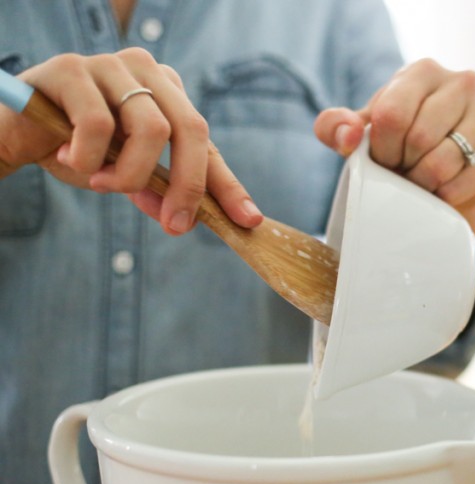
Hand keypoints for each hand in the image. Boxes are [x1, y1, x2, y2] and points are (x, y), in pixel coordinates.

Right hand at [0, 49, 261, 234]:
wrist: (11, 132)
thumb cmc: (73, 149)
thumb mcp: (123, 176)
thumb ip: (156, 192)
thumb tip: (185, 220)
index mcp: (167, 94)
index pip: (206, 143)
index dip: (227, 186)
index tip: (247, 221)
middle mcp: (147, 72)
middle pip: (191, 129)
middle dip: (188, 186)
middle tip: (174, 224)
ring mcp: (111, 65)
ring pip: (150, 128)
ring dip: (129, 174)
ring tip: (101, 183)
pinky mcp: (72, 68)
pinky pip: (97, 123)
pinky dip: (87, 157)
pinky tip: (66, 159)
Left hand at [313, 59, 474, 278]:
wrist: (440, 173)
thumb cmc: (397, 144)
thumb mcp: (360, 133)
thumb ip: (336, 127)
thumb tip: (348, 136)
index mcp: (423, 71)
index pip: (392, 114)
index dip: (381, 148)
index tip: (384, 157)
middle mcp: (463, 82)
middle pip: (419, 138)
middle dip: (402, 166)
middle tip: (403, 171)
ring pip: (443, 163)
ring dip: (423, 183)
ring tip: (419, 180)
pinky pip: (465, 183)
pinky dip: (445, 195)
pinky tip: (440, 191)